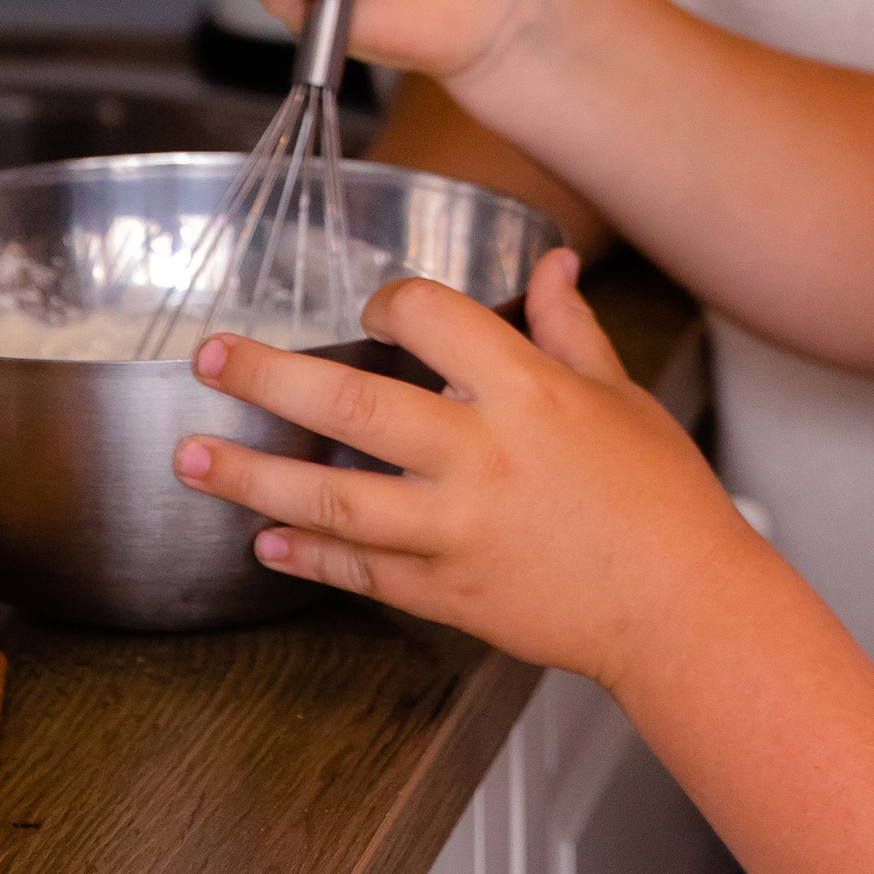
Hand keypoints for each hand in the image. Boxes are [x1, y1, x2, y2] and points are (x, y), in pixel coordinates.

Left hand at [172, 250, 763, 682]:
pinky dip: (306, 558)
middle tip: (210, 357)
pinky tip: (262, 541)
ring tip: (190, 457)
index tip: (370, 313)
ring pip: (330, 502)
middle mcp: (482, 458)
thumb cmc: (663, 501)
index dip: (389, 304)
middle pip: (350, 408)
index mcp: (530, 394)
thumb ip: (569, 329)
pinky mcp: (447, 595)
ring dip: (251, 476)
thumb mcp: (621, 397)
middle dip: (267, 376)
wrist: (682, 610)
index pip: (429, 317)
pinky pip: (359, 572)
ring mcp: (457, 532)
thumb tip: (550, 263)